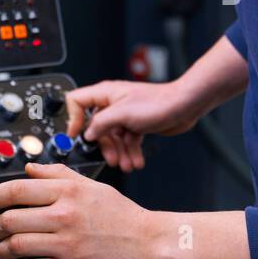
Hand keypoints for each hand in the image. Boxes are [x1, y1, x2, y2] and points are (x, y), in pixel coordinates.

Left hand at [0, 162, 170, 258]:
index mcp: (68, 191)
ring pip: (15, 246)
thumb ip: (57, 174)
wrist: (147, 241)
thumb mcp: (90, 185)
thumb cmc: (119, 213)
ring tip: (3, 249)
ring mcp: (66, 244)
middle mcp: (65, 215)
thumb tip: (28, 169)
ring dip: (1, 250)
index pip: (16, 190)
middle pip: (9, 219)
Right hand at [64, 79, 201, 172]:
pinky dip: (131, 152)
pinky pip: (127, 141)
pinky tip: (136, 162)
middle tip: (112, 159)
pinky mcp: (137, 124)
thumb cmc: (158, 103)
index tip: (74, 136)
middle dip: (104, 146)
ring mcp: (125, 115)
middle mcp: (113, 104)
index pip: (77, 102)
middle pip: (96, 127)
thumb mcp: (122, 114)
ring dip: (120, 153)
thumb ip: (100, 124)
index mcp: (105, 94)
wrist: (184, 106)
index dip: (73, 119)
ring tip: (127, 165)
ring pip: (113, 137)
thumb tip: (88, 134)